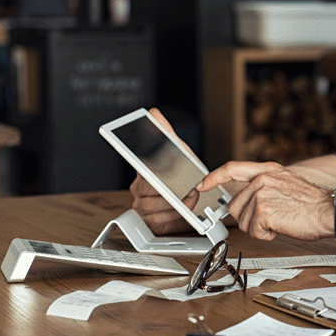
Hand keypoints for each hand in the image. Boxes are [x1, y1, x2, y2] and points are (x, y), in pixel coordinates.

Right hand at [129, 108, 200, 234]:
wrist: (197, 196)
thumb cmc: (185, 174)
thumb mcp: (179, 151)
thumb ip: (166, 133)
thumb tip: (153, 113)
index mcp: (143, 170)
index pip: (138, 166)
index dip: (144, 168)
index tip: (152, 172)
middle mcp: (139, 188)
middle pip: (148, 189)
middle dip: (170, 190)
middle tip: (188, 188)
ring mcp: (142, 205)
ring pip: (151, 206)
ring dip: (174, 205)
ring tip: (190, 199)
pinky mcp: (149, 221)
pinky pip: (156, 221)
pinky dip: (171, 217)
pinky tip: (181, 212)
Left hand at [196, 161, 332, 240]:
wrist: (329, 211)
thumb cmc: (312, 203)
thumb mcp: (286, 184)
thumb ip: (263, 186)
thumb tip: (244, 199)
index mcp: (268, 170)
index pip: (232, 169)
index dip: (213, 177)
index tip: (202, 185)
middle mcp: (262, 179)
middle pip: (235, 205)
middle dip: (249, 218)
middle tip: (272, 217)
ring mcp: (261, 194)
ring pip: (244, 221)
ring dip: (260, 227)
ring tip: (281, 220)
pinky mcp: (263, 211)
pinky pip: (254, 231)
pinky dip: (267, 235)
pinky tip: (282, 226)